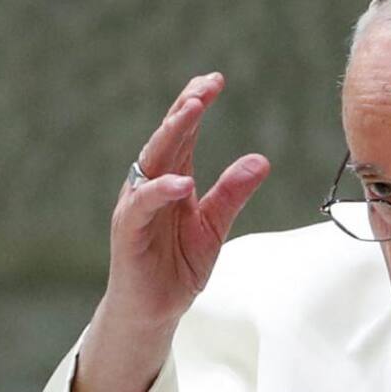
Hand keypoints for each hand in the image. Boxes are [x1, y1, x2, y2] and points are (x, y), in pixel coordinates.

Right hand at [99, 71, 269, 345]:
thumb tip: (261, 160)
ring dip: (171, 133)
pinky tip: (181, 181)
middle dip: (185, 108)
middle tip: (206, 85)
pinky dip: (160, 190)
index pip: (182, 133)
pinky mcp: (129, 231)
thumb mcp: (214, 227)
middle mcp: (150, 185)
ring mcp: (136, 206)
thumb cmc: (175, 267)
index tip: (216, 80)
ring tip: (192, 109)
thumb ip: (232, 193)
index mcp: (170, 179)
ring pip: (151, 161)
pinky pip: (142, 205)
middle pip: (166, 137)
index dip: (195, 104)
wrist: (152, 311)